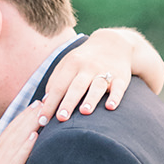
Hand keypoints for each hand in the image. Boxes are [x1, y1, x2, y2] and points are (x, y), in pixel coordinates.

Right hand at [0, 101, 40, 163]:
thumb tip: (31, 161)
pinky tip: (35, 135)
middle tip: (45, 98)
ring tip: (44, 109)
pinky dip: (24, 146)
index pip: (9, 132)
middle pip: (12, 131)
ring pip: (14, 141)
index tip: (37, 103)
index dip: (23, 116)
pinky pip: (15, 161)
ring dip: (29, 124)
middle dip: (28, 114)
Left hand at [39, 27, 163, 122]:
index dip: (50, 103)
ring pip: (97, 86)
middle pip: (76, 86)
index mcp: (72, 65)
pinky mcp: (121, 77)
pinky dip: (115, 97)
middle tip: (60, 118)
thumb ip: (55, 81)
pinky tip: (111, 107)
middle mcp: (88, 67)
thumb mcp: (68, 63)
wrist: (113, 43)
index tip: (42, 120)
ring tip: (84, 112)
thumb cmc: (84, 59)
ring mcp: (105, 72)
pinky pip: (119, 87)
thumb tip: (44, 102)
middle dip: (68, 102)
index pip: (58, 86)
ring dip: (91, 99)